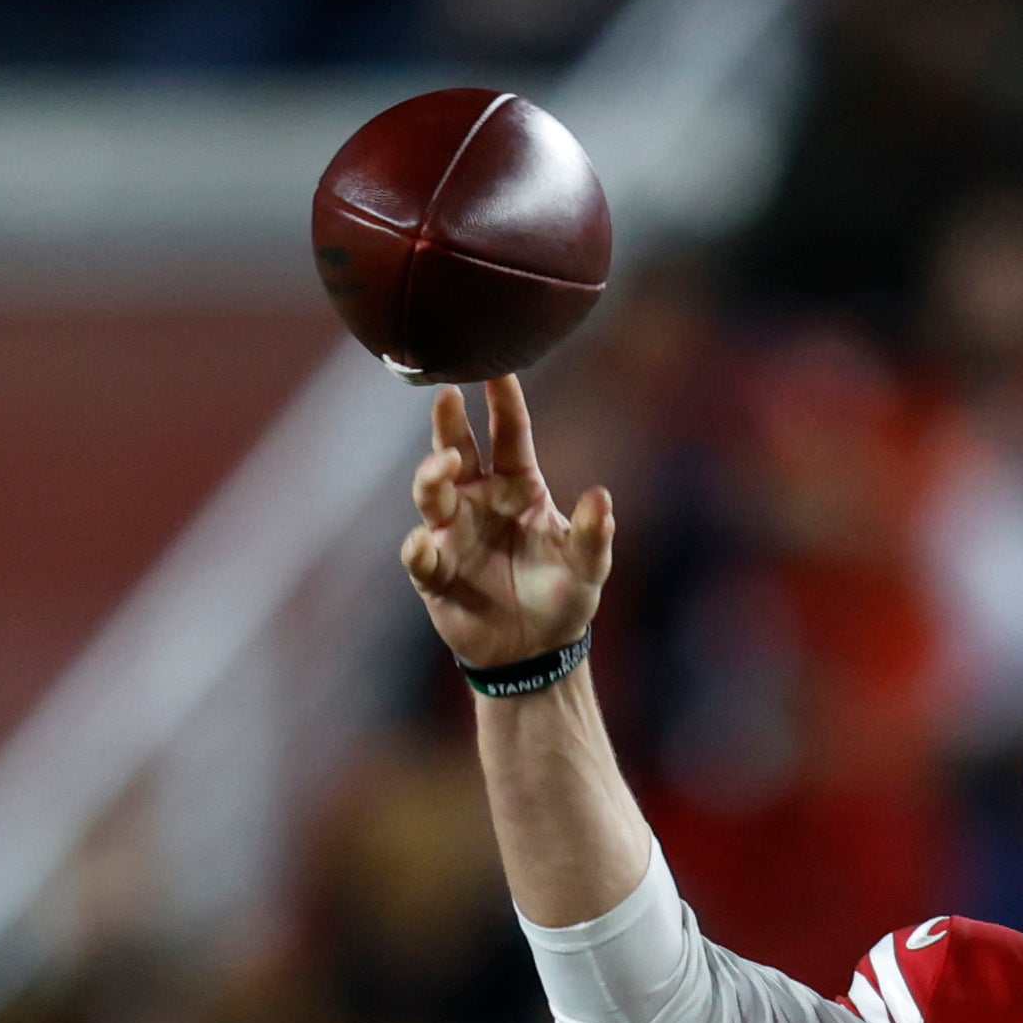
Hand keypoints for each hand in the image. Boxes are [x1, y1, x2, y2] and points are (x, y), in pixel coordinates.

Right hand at [404, 380, 614, 676]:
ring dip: (432, 476)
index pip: (508, 434)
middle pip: (458, 450)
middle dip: (449, 423)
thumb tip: (602, 496)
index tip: (497, 368)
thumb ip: (595, 534)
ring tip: (443, 467)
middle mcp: (479, 500)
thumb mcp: (588, 568)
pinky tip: (427, 544)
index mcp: (518, 486)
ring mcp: (454, 533)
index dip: (503, 401)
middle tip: (448, 395)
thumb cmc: (563, 598)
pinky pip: (421, 554)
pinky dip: (420, 548)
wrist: (536, 655)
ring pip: (431, 492)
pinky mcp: (435, 573)